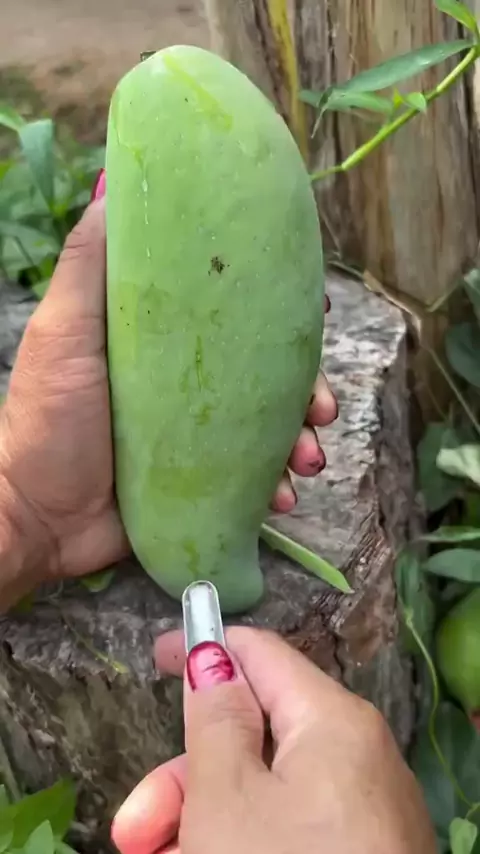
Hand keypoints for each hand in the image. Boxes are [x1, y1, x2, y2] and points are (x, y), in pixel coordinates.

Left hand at [0, 170, 335, 592]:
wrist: (37, 517)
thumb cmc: (44, 418)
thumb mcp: (62, 329)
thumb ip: (90, 261)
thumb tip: (113, 181)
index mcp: (165, 339)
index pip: (236, 310)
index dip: (281, 307)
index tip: (315, 306)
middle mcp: (188, 382)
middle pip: (269, 370)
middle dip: (308, 384)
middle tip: (323, 404)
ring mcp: (197, 434)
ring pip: (272, 425)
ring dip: (302, 438)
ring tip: (308, 457)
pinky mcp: (202, 482)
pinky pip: (256, 477)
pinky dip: (276, 484)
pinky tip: (280, 496)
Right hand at [112, 629, 435, 853]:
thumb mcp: (227, 796)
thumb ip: (213, 717)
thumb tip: (213, 657)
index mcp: (333, 722)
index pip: (262, 654)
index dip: (205, 647)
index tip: (154, 655)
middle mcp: (356, 757)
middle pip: (253, 739)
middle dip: (185, 780)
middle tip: (135, 832)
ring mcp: (361, 813)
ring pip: (263, 794)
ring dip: (203, 823)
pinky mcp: (359, 852)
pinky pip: (288, 831)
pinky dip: (241, 843)